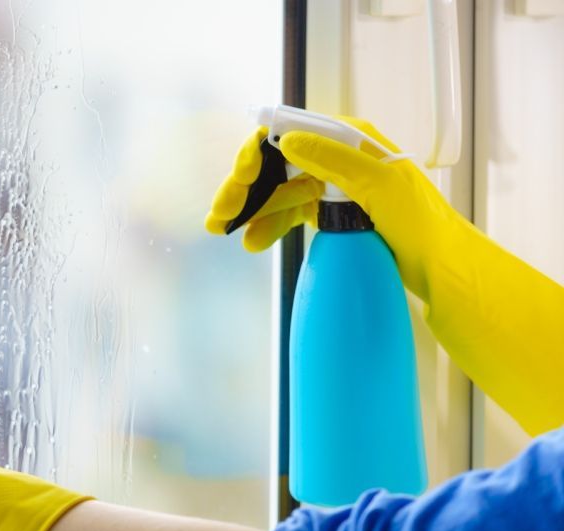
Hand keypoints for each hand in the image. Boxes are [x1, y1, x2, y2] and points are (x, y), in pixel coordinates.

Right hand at [207, 118, 563, 434]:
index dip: (258, 152)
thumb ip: (334, 160)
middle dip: (245, 187)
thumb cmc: (420, 223)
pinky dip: (270, 225)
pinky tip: (253, 242)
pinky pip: (291, 214)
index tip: (240, 177)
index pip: (292, 133)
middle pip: (278, 164)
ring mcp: (334, 187)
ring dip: (252, 210)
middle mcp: (339, 158)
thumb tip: (287, 141)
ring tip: (226, 231)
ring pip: (280, 192)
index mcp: (352, 140)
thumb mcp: (380, 186)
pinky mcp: (332, 214)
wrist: (442, 267)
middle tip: (219, 215)